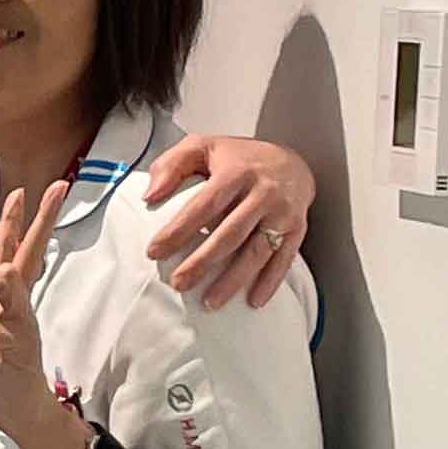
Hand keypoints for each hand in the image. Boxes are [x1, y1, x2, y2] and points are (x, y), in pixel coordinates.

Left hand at [0, 185, 62, 433]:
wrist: (19, 416)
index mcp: (1, 303)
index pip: (6, 256)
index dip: (12, 225)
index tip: (22, 193)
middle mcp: (16, 306)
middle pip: (25, 254)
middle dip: (38, 220)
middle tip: (57, 189)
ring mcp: (22, 322)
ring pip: (5, 278)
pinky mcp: (22, 343)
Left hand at [145, 136, 314, 309]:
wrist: (290, 160)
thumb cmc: (238, 158)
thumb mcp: (201, 147)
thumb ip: (171, 166)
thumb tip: (149, 196)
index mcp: (236, 172)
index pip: (203, 206)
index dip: (178, 230)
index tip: (155, 252)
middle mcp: (263, 192)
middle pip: (230, 233)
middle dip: (202, 262)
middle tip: (178, 283)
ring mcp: (283, 212)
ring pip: (256, 251)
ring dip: (233, 280)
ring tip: (210, 301)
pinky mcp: (297, 228)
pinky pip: (284, 258)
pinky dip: (270, 281)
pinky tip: (253, 300)